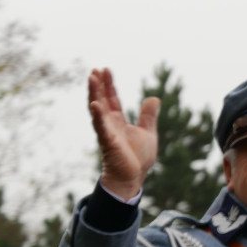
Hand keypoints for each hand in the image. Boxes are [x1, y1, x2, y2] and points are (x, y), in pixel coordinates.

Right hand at [88, 68, 159, 199]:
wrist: (134, 176)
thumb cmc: (138, 157)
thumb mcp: (148, 132)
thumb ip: (148, 116)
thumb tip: (154, 98)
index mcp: (118, 121)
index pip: (112, 98)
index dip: (109, 84)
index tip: (106, 69)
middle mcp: (109, 124)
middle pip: (102, 99)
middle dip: (99, 85)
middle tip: (96, 69)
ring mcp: (107, 131)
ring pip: (97, 109)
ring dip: (94, 94)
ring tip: (92, 78)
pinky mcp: (108, 141)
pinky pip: (101, 127)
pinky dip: (97, 115)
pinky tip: (94, 104)